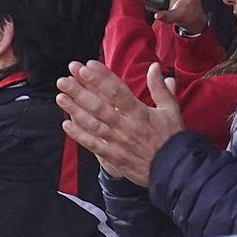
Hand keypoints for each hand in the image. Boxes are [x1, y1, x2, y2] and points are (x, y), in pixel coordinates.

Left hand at [57, 60, 184, 184]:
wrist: (175, 171)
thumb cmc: (172, 138)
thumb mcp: (171, 110)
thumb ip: (160, 88)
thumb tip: (155, 66)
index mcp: (139, 113)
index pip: (117, 91)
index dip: (100, 78)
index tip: (87, 66)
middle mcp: (126, 126)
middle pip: (99, 106)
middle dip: (80, 91)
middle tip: (64, 79)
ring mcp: (118, 142)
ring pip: (92, 123)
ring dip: (74, 110)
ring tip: (60, 97)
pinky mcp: (113, 156)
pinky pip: (93, 144)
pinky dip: (79, 135)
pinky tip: (66, 125)